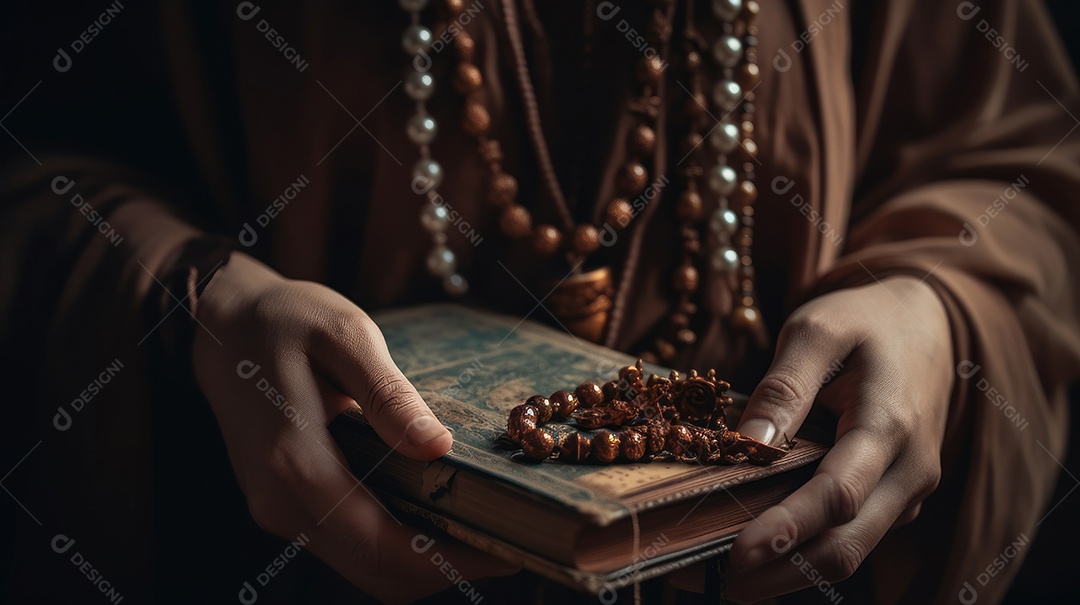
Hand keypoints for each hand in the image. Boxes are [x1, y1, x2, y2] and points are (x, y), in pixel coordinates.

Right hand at [192, 253, 516, 602]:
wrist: (221, 324)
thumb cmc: (287, 318)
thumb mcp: (345, 333)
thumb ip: (388, 394)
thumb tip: (436, 448)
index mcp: (295, 461)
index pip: (380, 545)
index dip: (446, 559)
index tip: (506, 550)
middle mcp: (281, 502)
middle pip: (375, 573)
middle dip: (445, 569)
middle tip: (509, 542)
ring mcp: (278, 510)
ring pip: (362, 568)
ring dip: (422, 564)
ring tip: (482, 531)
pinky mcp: (284, 505)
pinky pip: (348, 547)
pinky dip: (395, 548)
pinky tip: (435, 515)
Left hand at [673, 276, 951, 601]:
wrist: (926, 323)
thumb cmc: (864, 322)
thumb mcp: (818, 329)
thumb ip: (784, 385)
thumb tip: (748, 443)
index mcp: (890, 424)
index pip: (839, 495)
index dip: (788, 528)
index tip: (738, 552)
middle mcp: (909, 469)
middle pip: (850, 542)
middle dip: (786, 571)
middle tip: (727, 586)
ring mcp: (907, 489)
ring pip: (854, 549)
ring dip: (797, 571)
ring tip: (737, 581)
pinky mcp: (897, 497)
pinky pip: (857, 536)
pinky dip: (812, 552)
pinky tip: (769, 554)